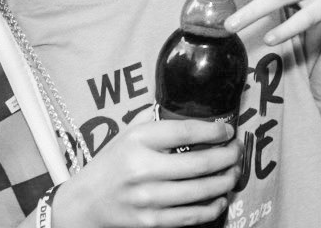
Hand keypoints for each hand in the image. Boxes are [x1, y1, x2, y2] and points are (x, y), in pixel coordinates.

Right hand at [52, 114, 238, 227]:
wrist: (83, 202)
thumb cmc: (113, 162)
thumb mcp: (129, 133)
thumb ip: (159, 117)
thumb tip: (194, 104)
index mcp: (138, 140)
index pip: (186, 131)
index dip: (215, 131)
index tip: (228, 131)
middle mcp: (142, 169)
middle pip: (200, 163)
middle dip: (229, 156)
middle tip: (237, 152)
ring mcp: (146, 198)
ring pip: (200, 191)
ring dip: (225, 181)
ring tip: (234, 173)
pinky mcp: (148, 221)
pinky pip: (189, 216)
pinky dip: (211, 208)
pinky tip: (220, 199)